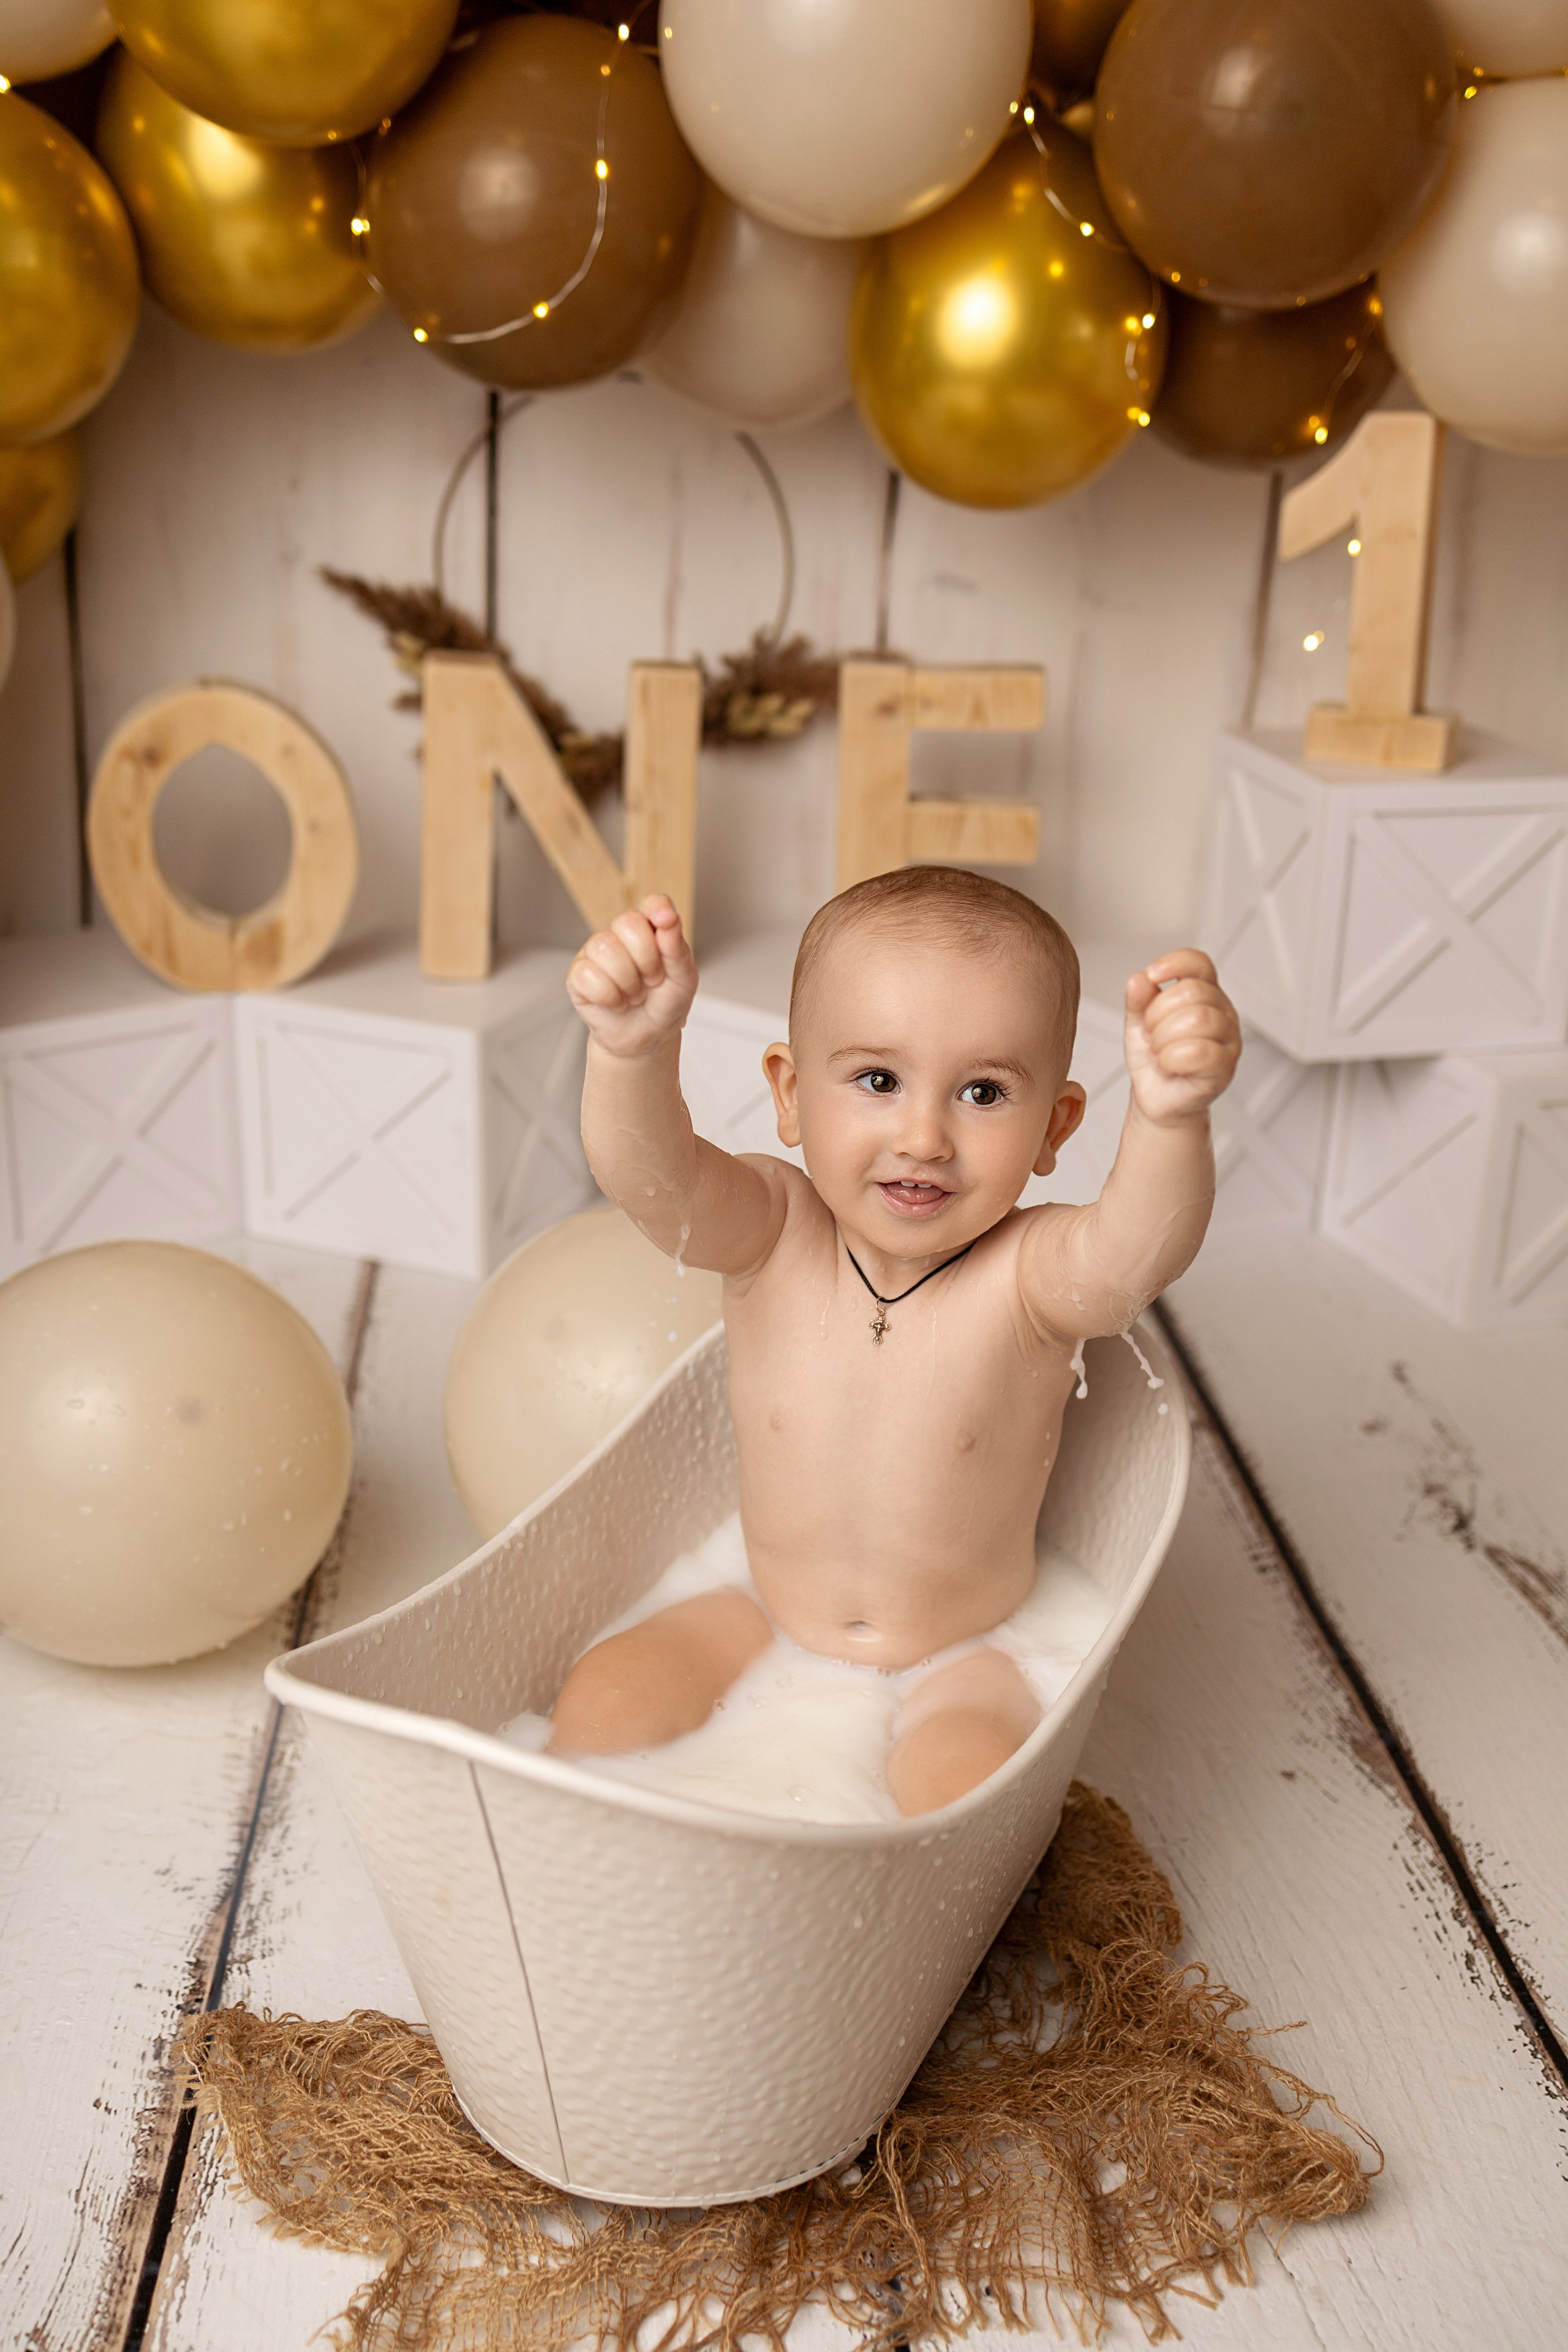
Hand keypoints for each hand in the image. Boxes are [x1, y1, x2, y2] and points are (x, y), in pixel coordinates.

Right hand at [567, 895, 696, 1058]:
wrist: (648, 1038)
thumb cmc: (666, 1004)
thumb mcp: (683, 979)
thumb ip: (676, 947)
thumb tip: (668, 917)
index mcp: (649, 929)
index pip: (651, 904)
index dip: (657, 909)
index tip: (667, 922)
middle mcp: (619, 935)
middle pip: (627, 923)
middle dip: (646, 958)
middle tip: (653, 980)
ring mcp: (595, 953)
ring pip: (606, 949)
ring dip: (629, 982)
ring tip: (635, 995)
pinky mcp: (577, 976)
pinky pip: (588, 976)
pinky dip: (610, 997)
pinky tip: (617, 1003)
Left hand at [1124, 950, 1240, 1124]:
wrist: (1157, 1098)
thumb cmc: (1155, 1058)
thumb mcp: (1138, 1022)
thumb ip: (1138, 1000)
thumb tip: (1138, 979)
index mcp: (1205, 994)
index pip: (1199, 963)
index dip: (1174, 963)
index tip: (1151, 976)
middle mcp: (1222, 1013)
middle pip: (1192, 991)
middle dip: (1158, 1013)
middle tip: (1151, 1034)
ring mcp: (1228, 1040)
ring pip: (1197, 1019)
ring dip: (1163, 1037)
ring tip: (1157, 1050)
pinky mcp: (1225, 1068)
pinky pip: (1198, 1051)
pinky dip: (1170, 1058)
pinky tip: (1166, 1064)